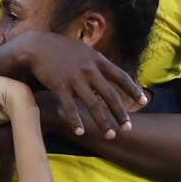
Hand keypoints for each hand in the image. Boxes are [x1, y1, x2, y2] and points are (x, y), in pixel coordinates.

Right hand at [9, 30, 146, 139]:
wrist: (36, 45)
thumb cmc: (60, 49)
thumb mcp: (84, 51)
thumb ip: (97, 63)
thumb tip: (109, 75)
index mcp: (97, 60)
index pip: (121, 76)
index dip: (133, 90)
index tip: (144, 101)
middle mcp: (89, 70)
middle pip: (110, 95)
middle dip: (120, 114)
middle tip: (128, 128)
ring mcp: (75, 78)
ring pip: (93, 104)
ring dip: (103, 122)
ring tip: (110, 136)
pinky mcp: (59, 85)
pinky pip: (70, 107)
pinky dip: (76, 121)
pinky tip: (81, 132)